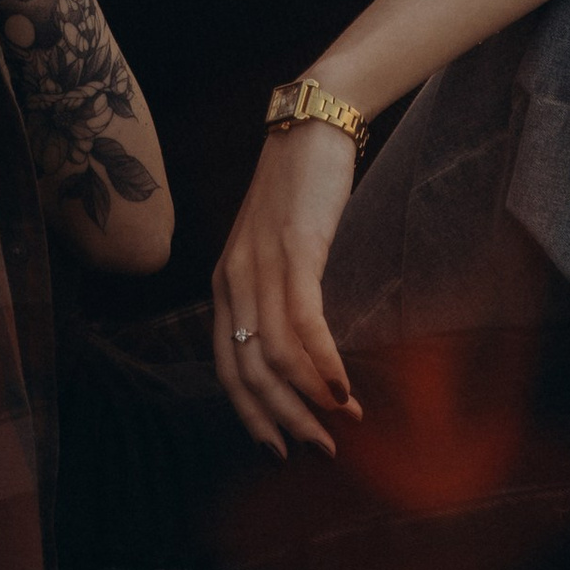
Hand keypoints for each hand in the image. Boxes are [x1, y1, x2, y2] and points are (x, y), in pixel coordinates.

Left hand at [212, 125, 363, 457]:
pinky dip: (324, 362)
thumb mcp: (275, 246)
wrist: (313, 122)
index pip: (225, 368)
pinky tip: (344, 387)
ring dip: (310, 399)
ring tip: (345, 421)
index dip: (251, 414)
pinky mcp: (296, 249)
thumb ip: (274, 292)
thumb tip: (299, 348)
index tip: (280, 447)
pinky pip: (304, 322)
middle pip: (248, 373)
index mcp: (225, 284)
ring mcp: (261, 266)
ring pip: (274, 355)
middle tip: (321, 448)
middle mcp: (233, 280)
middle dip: (284, 420)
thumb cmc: (300, 186)